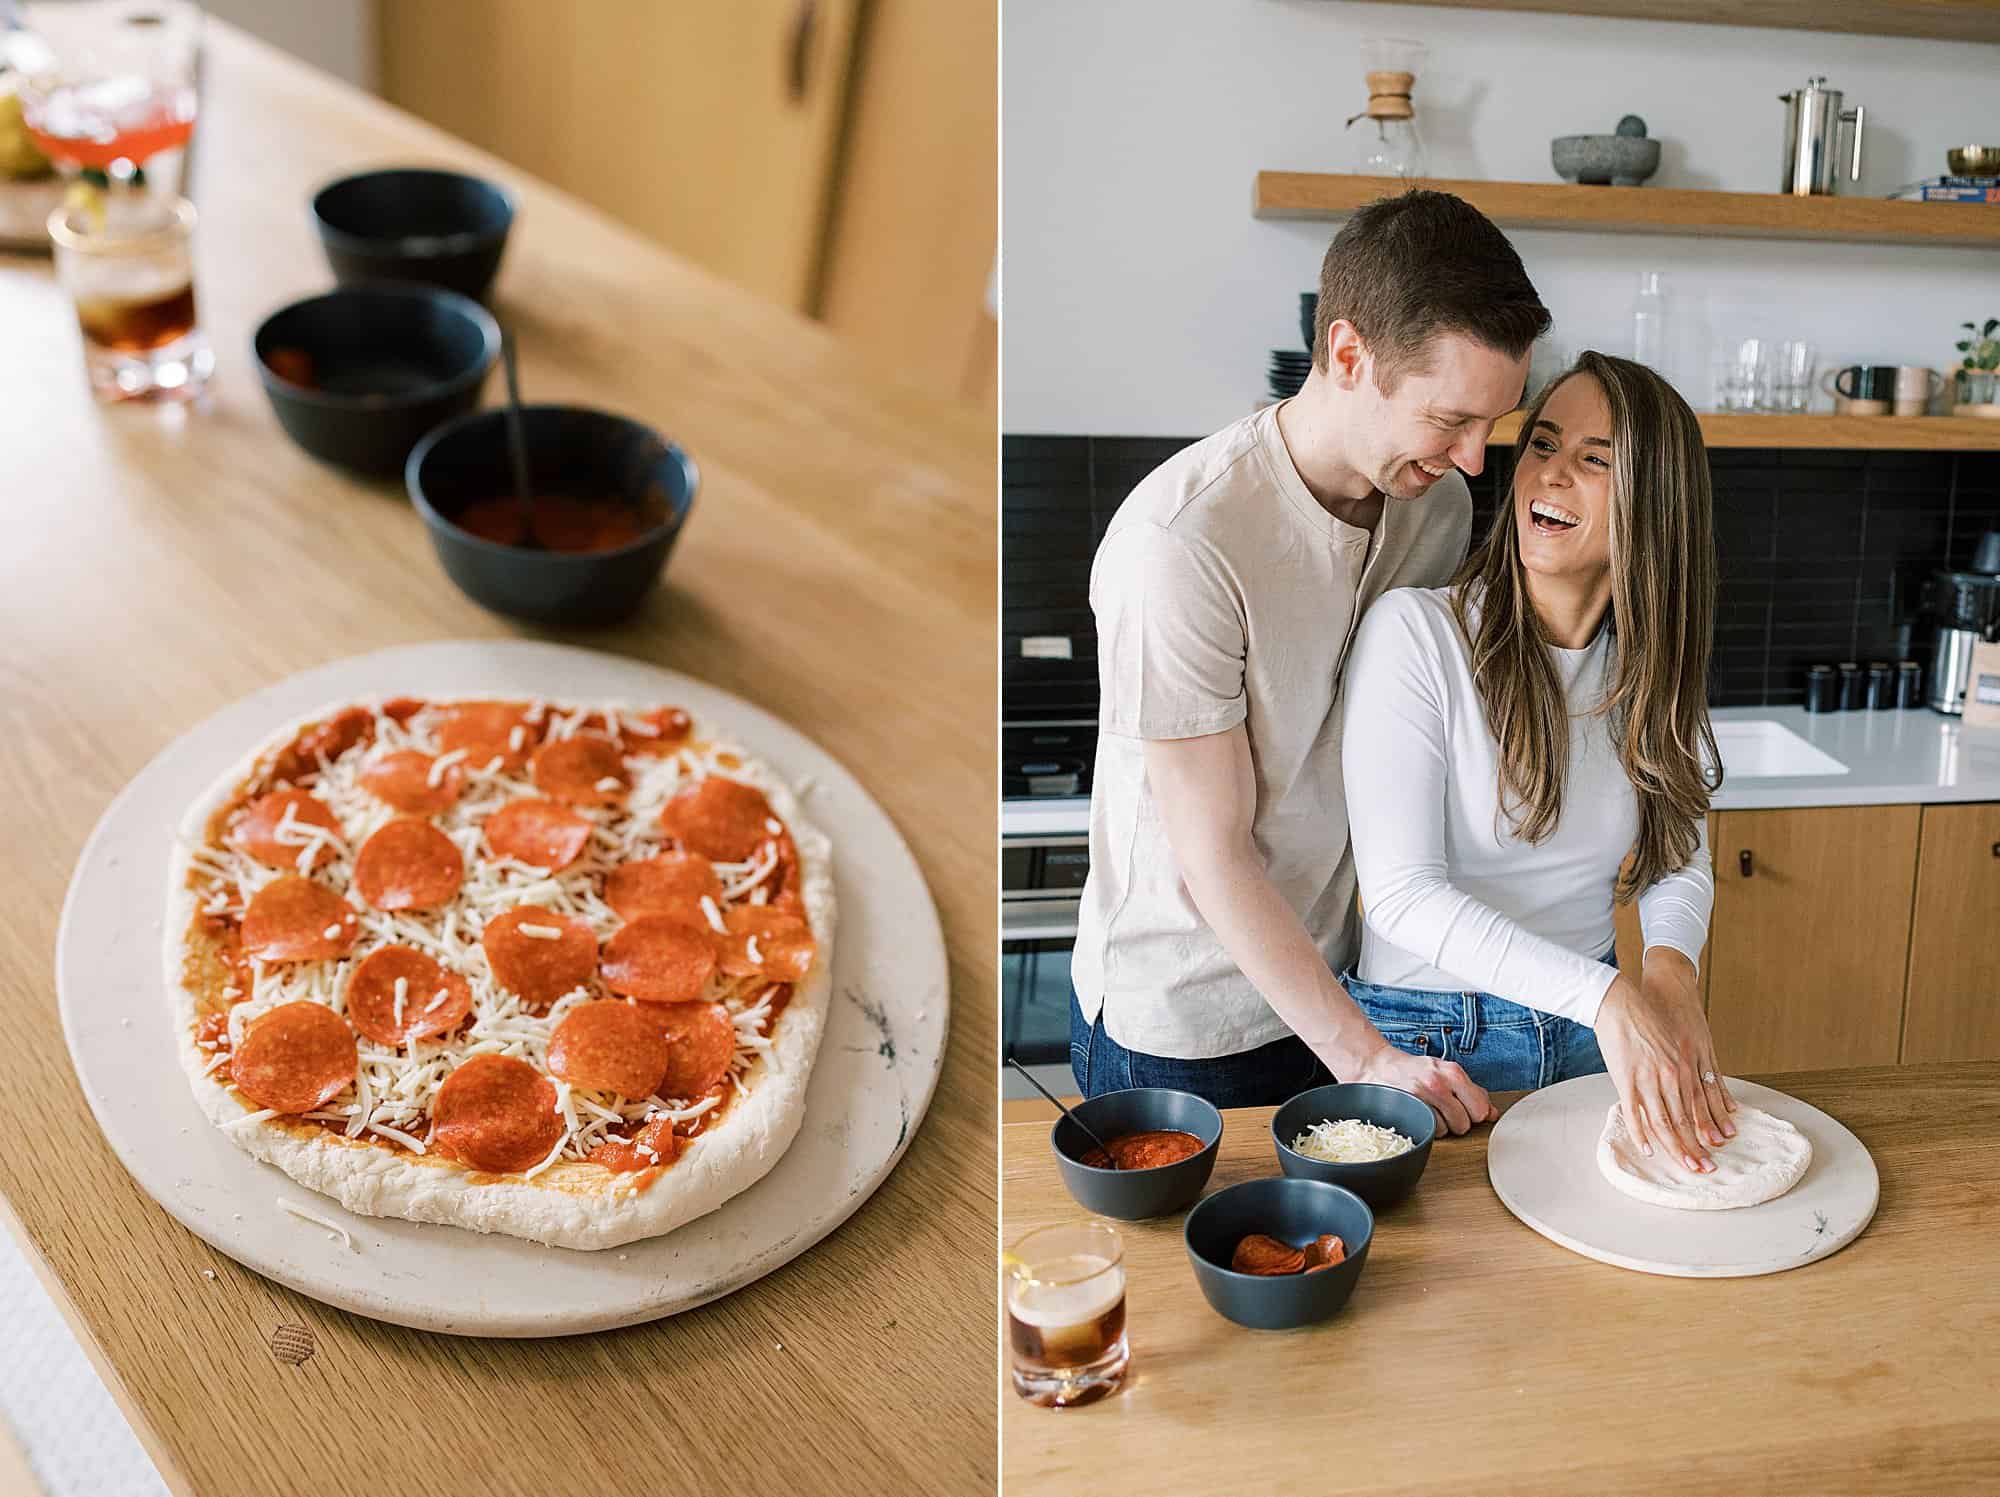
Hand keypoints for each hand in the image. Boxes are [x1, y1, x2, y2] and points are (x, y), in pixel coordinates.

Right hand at [1345, 1041, 1498, 1136]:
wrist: (1377, 1065)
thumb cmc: (1414, 1070)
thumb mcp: (1446, 1073)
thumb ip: (1472, 1092)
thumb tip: (1493, 1113)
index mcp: (1454, 1072)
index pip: (1481, 1109)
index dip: (1474, 1113)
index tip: (1463, 1108)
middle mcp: (1439, 1082)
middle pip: (1465, 1123)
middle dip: (1457, 1122)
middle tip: (1444, 1110)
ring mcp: (1422, 1095)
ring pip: (1448, 1130)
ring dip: (1440, 1126)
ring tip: (1429, 1111)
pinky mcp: (1408, 1106)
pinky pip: (1429, 1131)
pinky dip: (1426, 1127)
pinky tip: (1419, 1115)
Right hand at [1593, 953, 1736, 1173]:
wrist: (1620, 1002)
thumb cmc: (1646, 1019)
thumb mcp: (1671, 1044)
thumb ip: (1676, 1069)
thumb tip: (1679, 1092)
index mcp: (1683, 1067)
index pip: (1698, 1108)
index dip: (1707, 1132)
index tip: (1714, 1150)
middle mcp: (1671, 1076)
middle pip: (1686, 1120)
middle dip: (1697, 1148)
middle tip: (1706, 1168)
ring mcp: (1648, 1079)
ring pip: (1665, 1122)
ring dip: (1677, 1148)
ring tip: (1685, 1166)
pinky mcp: (1626, 1079)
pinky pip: (1635, 1113)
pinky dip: (1642, 1134)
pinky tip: (1649, 1149)